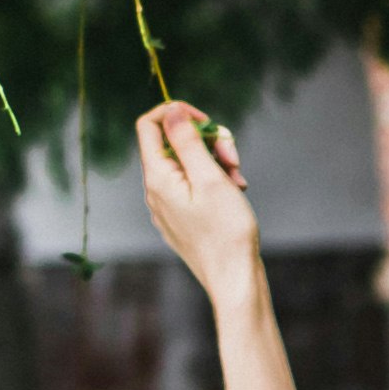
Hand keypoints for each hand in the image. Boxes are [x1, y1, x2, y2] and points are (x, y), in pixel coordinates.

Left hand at [134, 100, 256, 303]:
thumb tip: (171, 111)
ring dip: (216, 162)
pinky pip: (193, 185)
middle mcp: (156, 190)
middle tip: (233, 158)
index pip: (149, 125)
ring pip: (188, 164)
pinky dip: (215, 181)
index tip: (206, 119)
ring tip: (239, 181)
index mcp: (158, 178)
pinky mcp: (182, 216)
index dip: (176, 113)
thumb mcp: (210, 178)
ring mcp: (168, 204)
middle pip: (174, 143)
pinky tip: (236, 192)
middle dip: (208, 141)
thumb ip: (188, 141)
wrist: (234, 278)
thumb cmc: (225, 231)